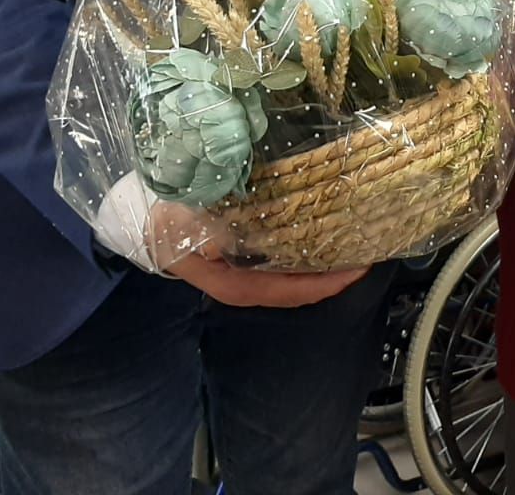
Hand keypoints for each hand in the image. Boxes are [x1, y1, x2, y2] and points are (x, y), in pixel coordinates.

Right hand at [150, 202, 368, 307]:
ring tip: (358, 241)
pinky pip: (288, 263)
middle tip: (371, 249)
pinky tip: (327, 234)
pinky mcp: (249, 260)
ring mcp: (249, 275)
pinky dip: (310, 252)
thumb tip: (223, 241)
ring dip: (327, 263)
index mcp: (235, 284)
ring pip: (296, 277)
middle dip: (336, 273)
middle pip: (301, 288)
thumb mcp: (183, 229)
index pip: (291, 291)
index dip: (327, 283)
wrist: (143, 223)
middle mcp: (247, 285)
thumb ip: (206, 236)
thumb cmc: (166, 225)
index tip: (359, 267)